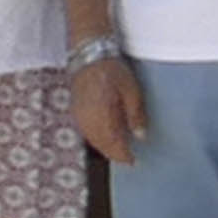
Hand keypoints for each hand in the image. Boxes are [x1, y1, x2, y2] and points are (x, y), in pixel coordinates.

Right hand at [72, 47, 144, 162]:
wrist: (89, 56)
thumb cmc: (112, 71)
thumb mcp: (132, 91)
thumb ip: (136, 116)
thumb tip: (140, 136)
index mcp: (104, 118)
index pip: (115, 146)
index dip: (124, 156)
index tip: (134, 160)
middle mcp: (90, 122)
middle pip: (103, 147)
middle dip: (115, 154)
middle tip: (127, 157)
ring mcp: (81, 118)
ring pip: (94, 142)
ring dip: (106, 148)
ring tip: (118, 149)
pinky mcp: (76, 113)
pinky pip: (87, 133)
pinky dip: (97, 139)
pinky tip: (105, 136)